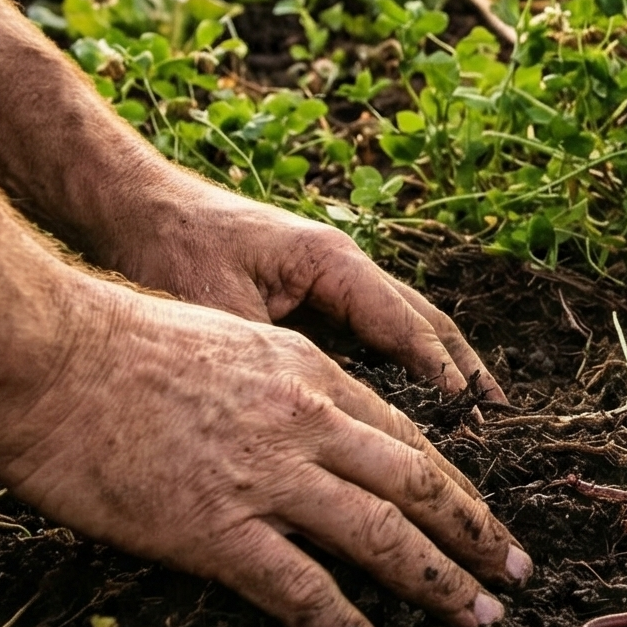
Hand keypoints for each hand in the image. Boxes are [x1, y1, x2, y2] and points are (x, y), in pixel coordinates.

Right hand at [0, 282, 532, 626]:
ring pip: (385, 535)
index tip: (481, 515)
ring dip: (442, 584)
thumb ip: (266, 383)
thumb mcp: (221, 342)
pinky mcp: (219, 530)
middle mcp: (306, 420)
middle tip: (517, 572)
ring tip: (482, 621)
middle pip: (419, 483)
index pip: (402, 435)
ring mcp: (268, 476)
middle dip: (476, 533)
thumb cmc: (107, 344)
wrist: (43, 352)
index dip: (451, 480)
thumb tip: (285, 424)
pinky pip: (306, 591)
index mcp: (306, 372)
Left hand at [92, 170, 506, 402]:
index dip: (444, 378)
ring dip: (439, 368)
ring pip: (403, 326)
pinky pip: (369, 334)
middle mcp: (343, 267)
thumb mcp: (218, 311)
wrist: (126, 205)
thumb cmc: (167, 249)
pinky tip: (407, 403)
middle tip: (500, 420)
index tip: (477, 421)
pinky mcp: (307, 294)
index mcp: (332, 263)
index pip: (406, 328)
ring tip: (476, 415)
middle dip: (464, 371)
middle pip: (424, 322)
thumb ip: (269, 361)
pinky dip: (398, 367)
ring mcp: (328, 279)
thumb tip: (309, 420)